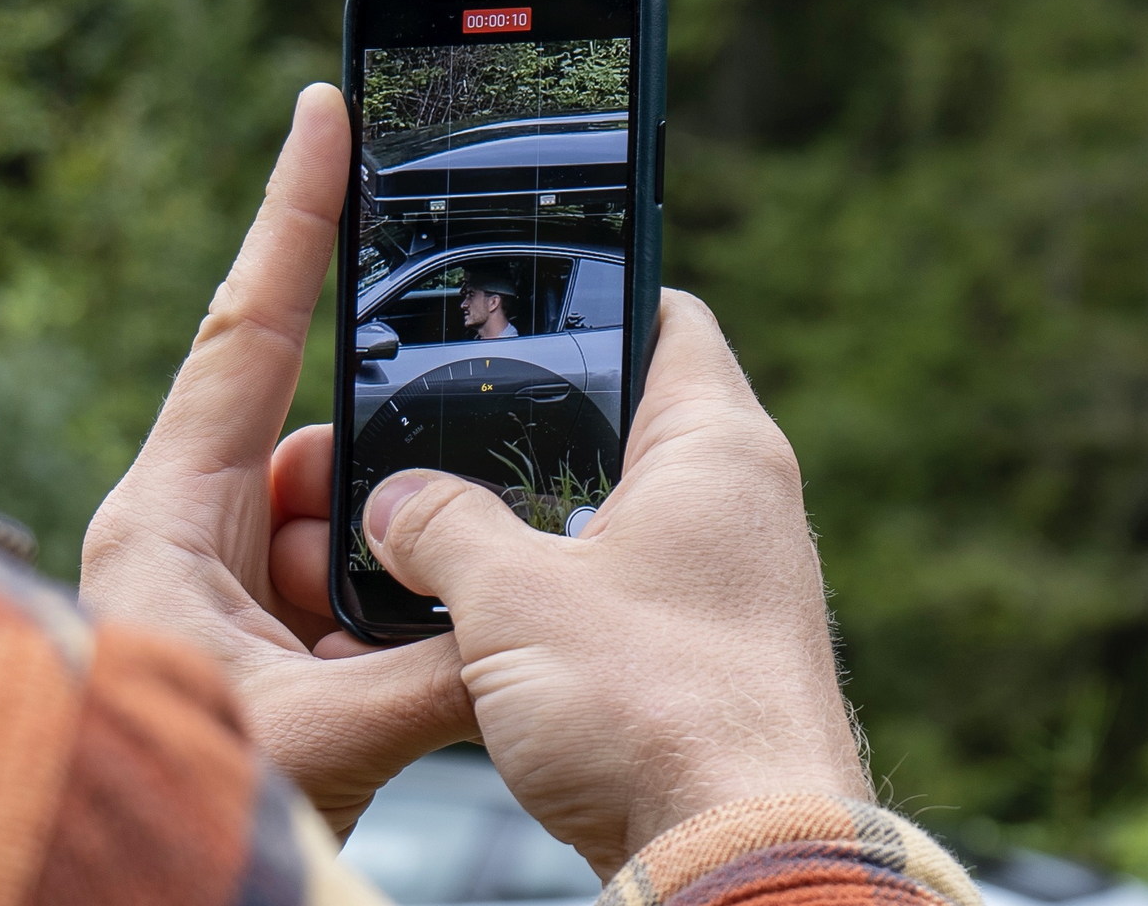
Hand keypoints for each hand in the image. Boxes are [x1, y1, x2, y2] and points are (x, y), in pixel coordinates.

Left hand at [78, 84, 476, 834]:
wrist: (123, 885)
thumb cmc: (177, 791)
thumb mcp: (318, 734)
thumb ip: (435, 665)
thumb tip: (523, 618)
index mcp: (169, 518)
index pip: (246, 329)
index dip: (294, 213)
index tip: (329, 112)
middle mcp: (197, 534)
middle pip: (327, 456)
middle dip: (389, 505)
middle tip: (403, 583)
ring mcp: (233, 585)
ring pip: (356, 531)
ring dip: (394, 592)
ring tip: (383, 679)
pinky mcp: (266, 633)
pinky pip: (354, 590)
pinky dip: (392, 629)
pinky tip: (392, 690)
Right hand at [340, 291, 870, 874]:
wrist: (741, 850)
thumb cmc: (655, 710)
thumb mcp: (512, 600)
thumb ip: (442, 530)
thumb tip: (398, 507)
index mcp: (720, 447)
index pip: (668, 319)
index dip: (596, 297)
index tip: (524, 300)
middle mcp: (749, 503)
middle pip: (639, 420)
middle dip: (546, 428)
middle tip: (456, 429)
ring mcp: (742, 581)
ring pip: (629, 515)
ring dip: (552, 525)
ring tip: (459, 530)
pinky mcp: (723, 654)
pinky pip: (639, 592)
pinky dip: (577, 595)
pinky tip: (507, 624)